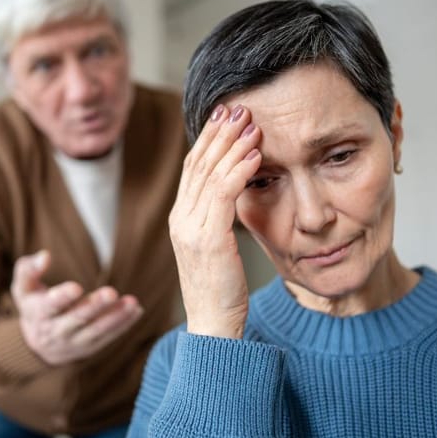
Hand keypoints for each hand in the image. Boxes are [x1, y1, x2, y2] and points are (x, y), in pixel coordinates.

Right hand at [11, 250, 142, 364]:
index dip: (62, 297)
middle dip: (95, 306)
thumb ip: (29, 269)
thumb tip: (45, 255)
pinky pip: (108, 336)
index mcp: (38, 313)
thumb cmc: (33, 304)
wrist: (37, 346)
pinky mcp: (90, 347)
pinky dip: (123, 324)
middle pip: (77, 319)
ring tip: (131, 303)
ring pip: (96, 330)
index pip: (50, 305)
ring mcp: (74, 341)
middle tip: (111, 293)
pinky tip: (136, 310)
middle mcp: (56, 331)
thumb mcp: (23, 287)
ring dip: (115, 317)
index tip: (76, 288)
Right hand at [169, 104, 261, 338]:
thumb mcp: (217, 249)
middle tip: (240, 108)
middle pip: (198, 164)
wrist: (214, 329)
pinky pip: (224, 195)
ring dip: (233, 145)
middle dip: (220, 133)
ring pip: (211, 174)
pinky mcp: (207, 240)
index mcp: (181, 220)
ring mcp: (190, 229)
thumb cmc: (221, 292)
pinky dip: (239, 170)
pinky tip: (255, 155)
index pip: (193, 169)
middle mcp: (180, 220)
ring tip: (252, 123)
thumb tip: (237, 191)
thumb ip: (219, 219)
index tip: (225, 116)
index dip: (208, 139)